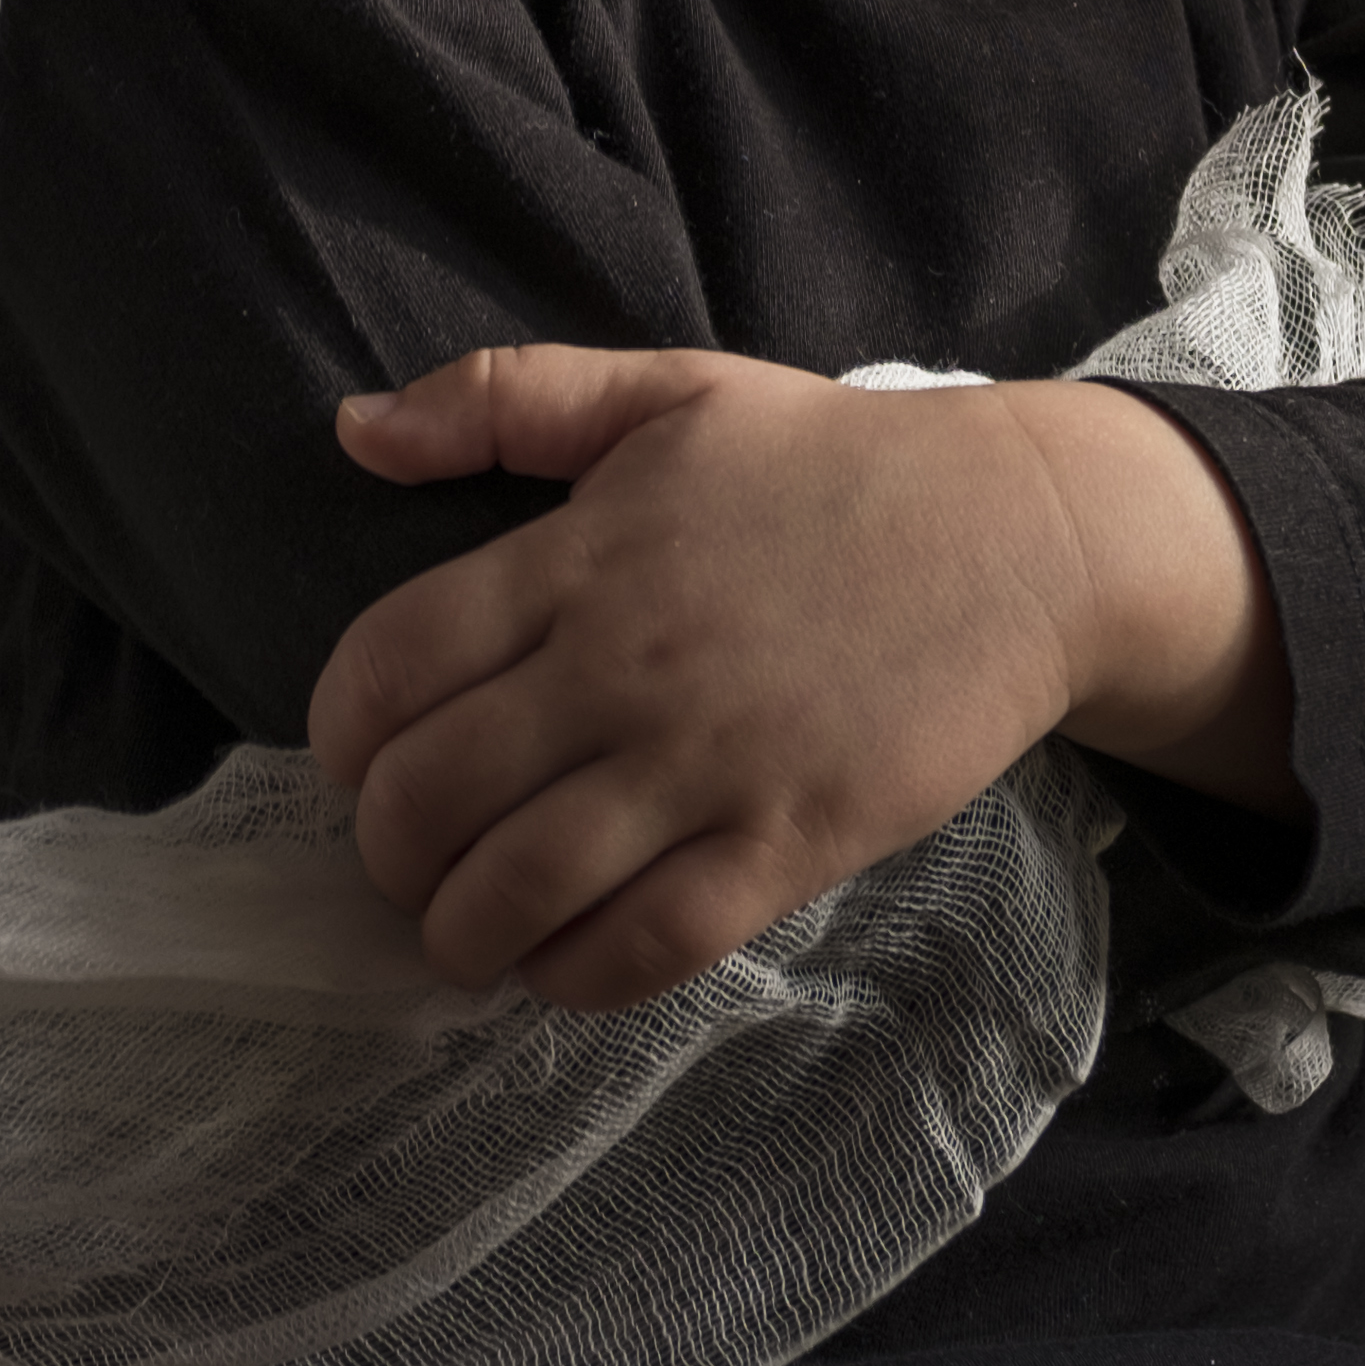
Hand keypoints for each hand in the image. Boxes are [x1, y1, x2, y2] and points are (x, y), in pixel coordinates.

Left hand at [310, 343, 1293, 1010]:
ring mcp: (705, 760)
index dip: (343, 737)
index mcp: (575, 556)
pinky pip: (648, 941)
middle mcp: (620, 664)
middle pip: (431, 796)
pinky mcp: (789, 837)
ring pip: (522, 886)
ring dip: (462, 933)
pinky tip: (561, 963)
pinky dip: (577, 974)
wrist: (1022, 534)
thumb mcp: (664, 391)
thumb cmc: (834, 464)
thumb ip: (501, 399)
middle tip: (411, 864)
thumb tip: (355, 430)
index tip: (361, 760)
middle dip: (390, 854)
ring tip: (466, 932)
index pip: (386, 668)